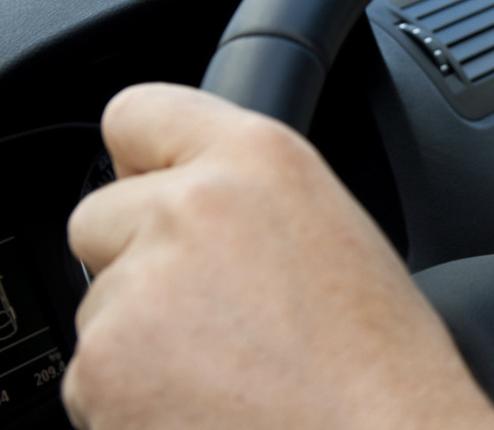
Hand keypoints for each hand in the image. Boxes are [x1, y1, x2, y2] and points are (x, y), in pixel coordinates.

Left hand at [62, 83, 493, 429]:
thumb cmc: (382, 362)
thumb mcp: (336, 231)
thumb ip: (253, 197)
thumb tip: (197, 198)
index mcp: (260, 159)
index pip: (139, 112)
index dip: (145, 158)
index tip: (150, 183)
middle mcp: (188, 208)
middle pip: (102, 215)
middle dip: (138, 257)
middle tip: (211, 307)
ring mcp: (137, 291)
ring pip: (100, 301)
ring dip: (140, 334)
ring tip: (227, 369)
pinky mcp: (101, 371)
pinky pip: (92, 373)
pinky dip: (131, 395)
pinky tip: (207, 406)